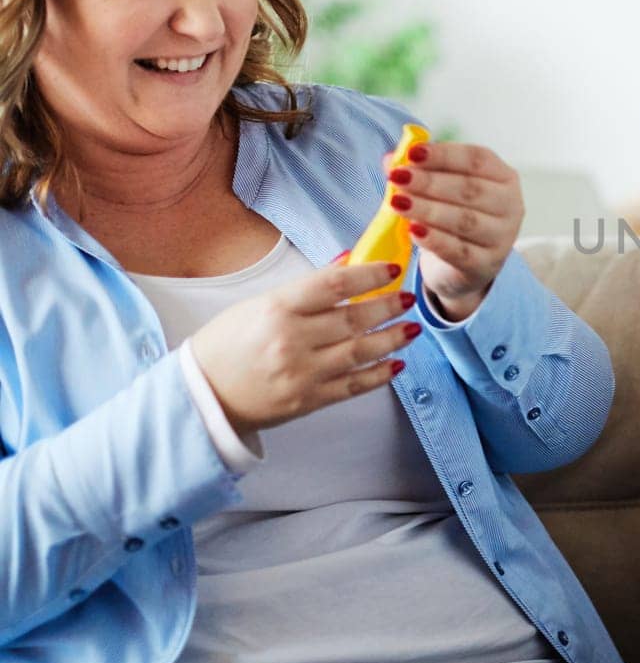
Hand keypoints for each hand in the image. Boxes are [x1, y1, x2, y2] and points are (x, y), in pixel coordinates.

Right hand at [189, 261, 420, 431]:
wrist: (203, 395)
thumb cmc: (229, 343)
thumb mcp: (259, 304)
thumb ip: (306, 288)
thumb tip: (347, 262)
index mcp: (277, 308)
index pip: (334, 284)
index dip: (369, 275)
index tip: (392, 268)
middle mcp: (291, 339)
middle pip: (354, 318)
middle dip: (389, 306)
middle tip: (409, 297)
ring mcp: (302, 373)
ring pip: (361, 352)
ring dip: (393, 339)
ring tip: (412, 327)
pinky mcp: (309, 401)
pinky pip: (354, 386)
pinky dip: (379, 375)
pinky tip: (397, 363)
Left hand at [387, 140, 524, 321]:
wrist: (463, 264)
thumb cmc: (454, 216)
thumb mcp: (441, 190)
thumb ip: (421, 171)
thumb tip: (392, 158)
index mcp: (503, 177)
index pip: (477, 160)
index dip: (444, 154)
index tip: (412, 152)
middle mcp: (510, 205)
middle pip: (471, 189)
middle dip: (430, 182)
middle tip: (398, 177)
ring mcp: (502, 237)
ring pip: (465, 220)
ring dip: (428, 209)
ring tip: (398, 202)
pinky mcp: (486, 265)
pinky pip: (460, 251)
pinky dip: (435, 240)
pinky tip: (413, 230)